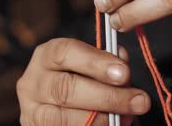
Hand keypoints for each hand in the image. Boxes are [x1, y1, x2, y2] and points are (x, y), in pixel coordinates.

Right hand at [16, 38, 150, 124]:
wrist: (58, 108)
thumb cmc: (80, 80)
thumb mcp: (90, 65)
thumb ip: (107, 62)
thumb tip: (122, 64)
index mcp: (46, 56)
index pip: (65, 52)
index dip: (96, 62)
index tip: (124, 73)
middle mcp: (33, 83)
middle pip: (66, 88)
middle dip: (107, 96)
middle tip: (139, 101)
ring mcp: (32, 112)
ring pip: (62, 118)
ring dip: (101, 120)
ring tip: (127, 118)